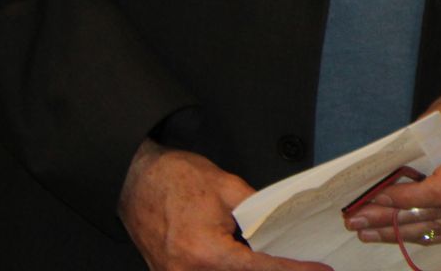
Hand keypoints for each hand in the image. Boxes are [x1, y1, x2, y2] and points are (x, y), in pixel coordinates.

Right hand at [118, 140, 329, 270]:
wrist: (134, 179)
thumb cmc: (175, 179)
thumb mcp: (227, 188)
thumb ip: (258, 212)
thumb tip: (281, 225)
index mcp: (205, 253)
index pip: (259, 268)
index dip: (293, 270)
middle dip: (273, 270)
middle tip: (306, 266)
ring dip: (250, 269)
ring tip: (278, 259)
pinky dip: (228, 268)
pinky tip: (246, 259)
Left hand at [345, 78, 440, 241]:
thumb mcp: (439, 114)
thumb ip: (413, 147)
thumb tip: (378, 176)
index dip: (405, 200)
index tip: (376, 197)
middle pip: (438, 213)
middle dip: (392, 220)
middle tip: (358, 221)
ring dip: (404, 232)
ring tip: (370, 231)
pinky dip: (427, 233)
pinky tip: (400, 232)